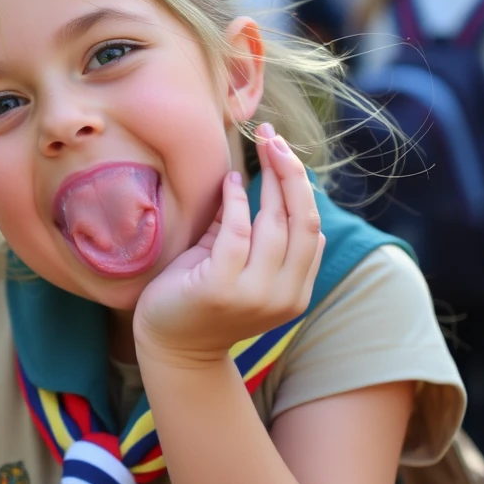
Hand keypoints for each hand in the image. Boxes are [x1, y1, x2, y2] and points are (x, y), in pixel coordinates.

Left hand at [133, 123, 324, 363]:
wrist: (171, 347)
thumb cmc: (203, 297)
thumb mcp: (241, 263)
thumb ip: (260, 231)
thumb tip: (271, 175)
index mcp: (296, 291)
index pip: (311, 228)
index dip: (302, 185)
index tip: (285, 151)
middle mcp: (284, 296)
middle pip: (302, 220)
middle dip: (291, 172)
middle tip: (274, 136)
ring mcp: (254, 295)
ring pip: (275, 225)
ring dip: (269, 179)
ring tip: (259, 149)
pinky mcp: (220, 289)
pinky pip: (237, 233)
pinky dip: (236, 202)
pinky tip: (231, 180)